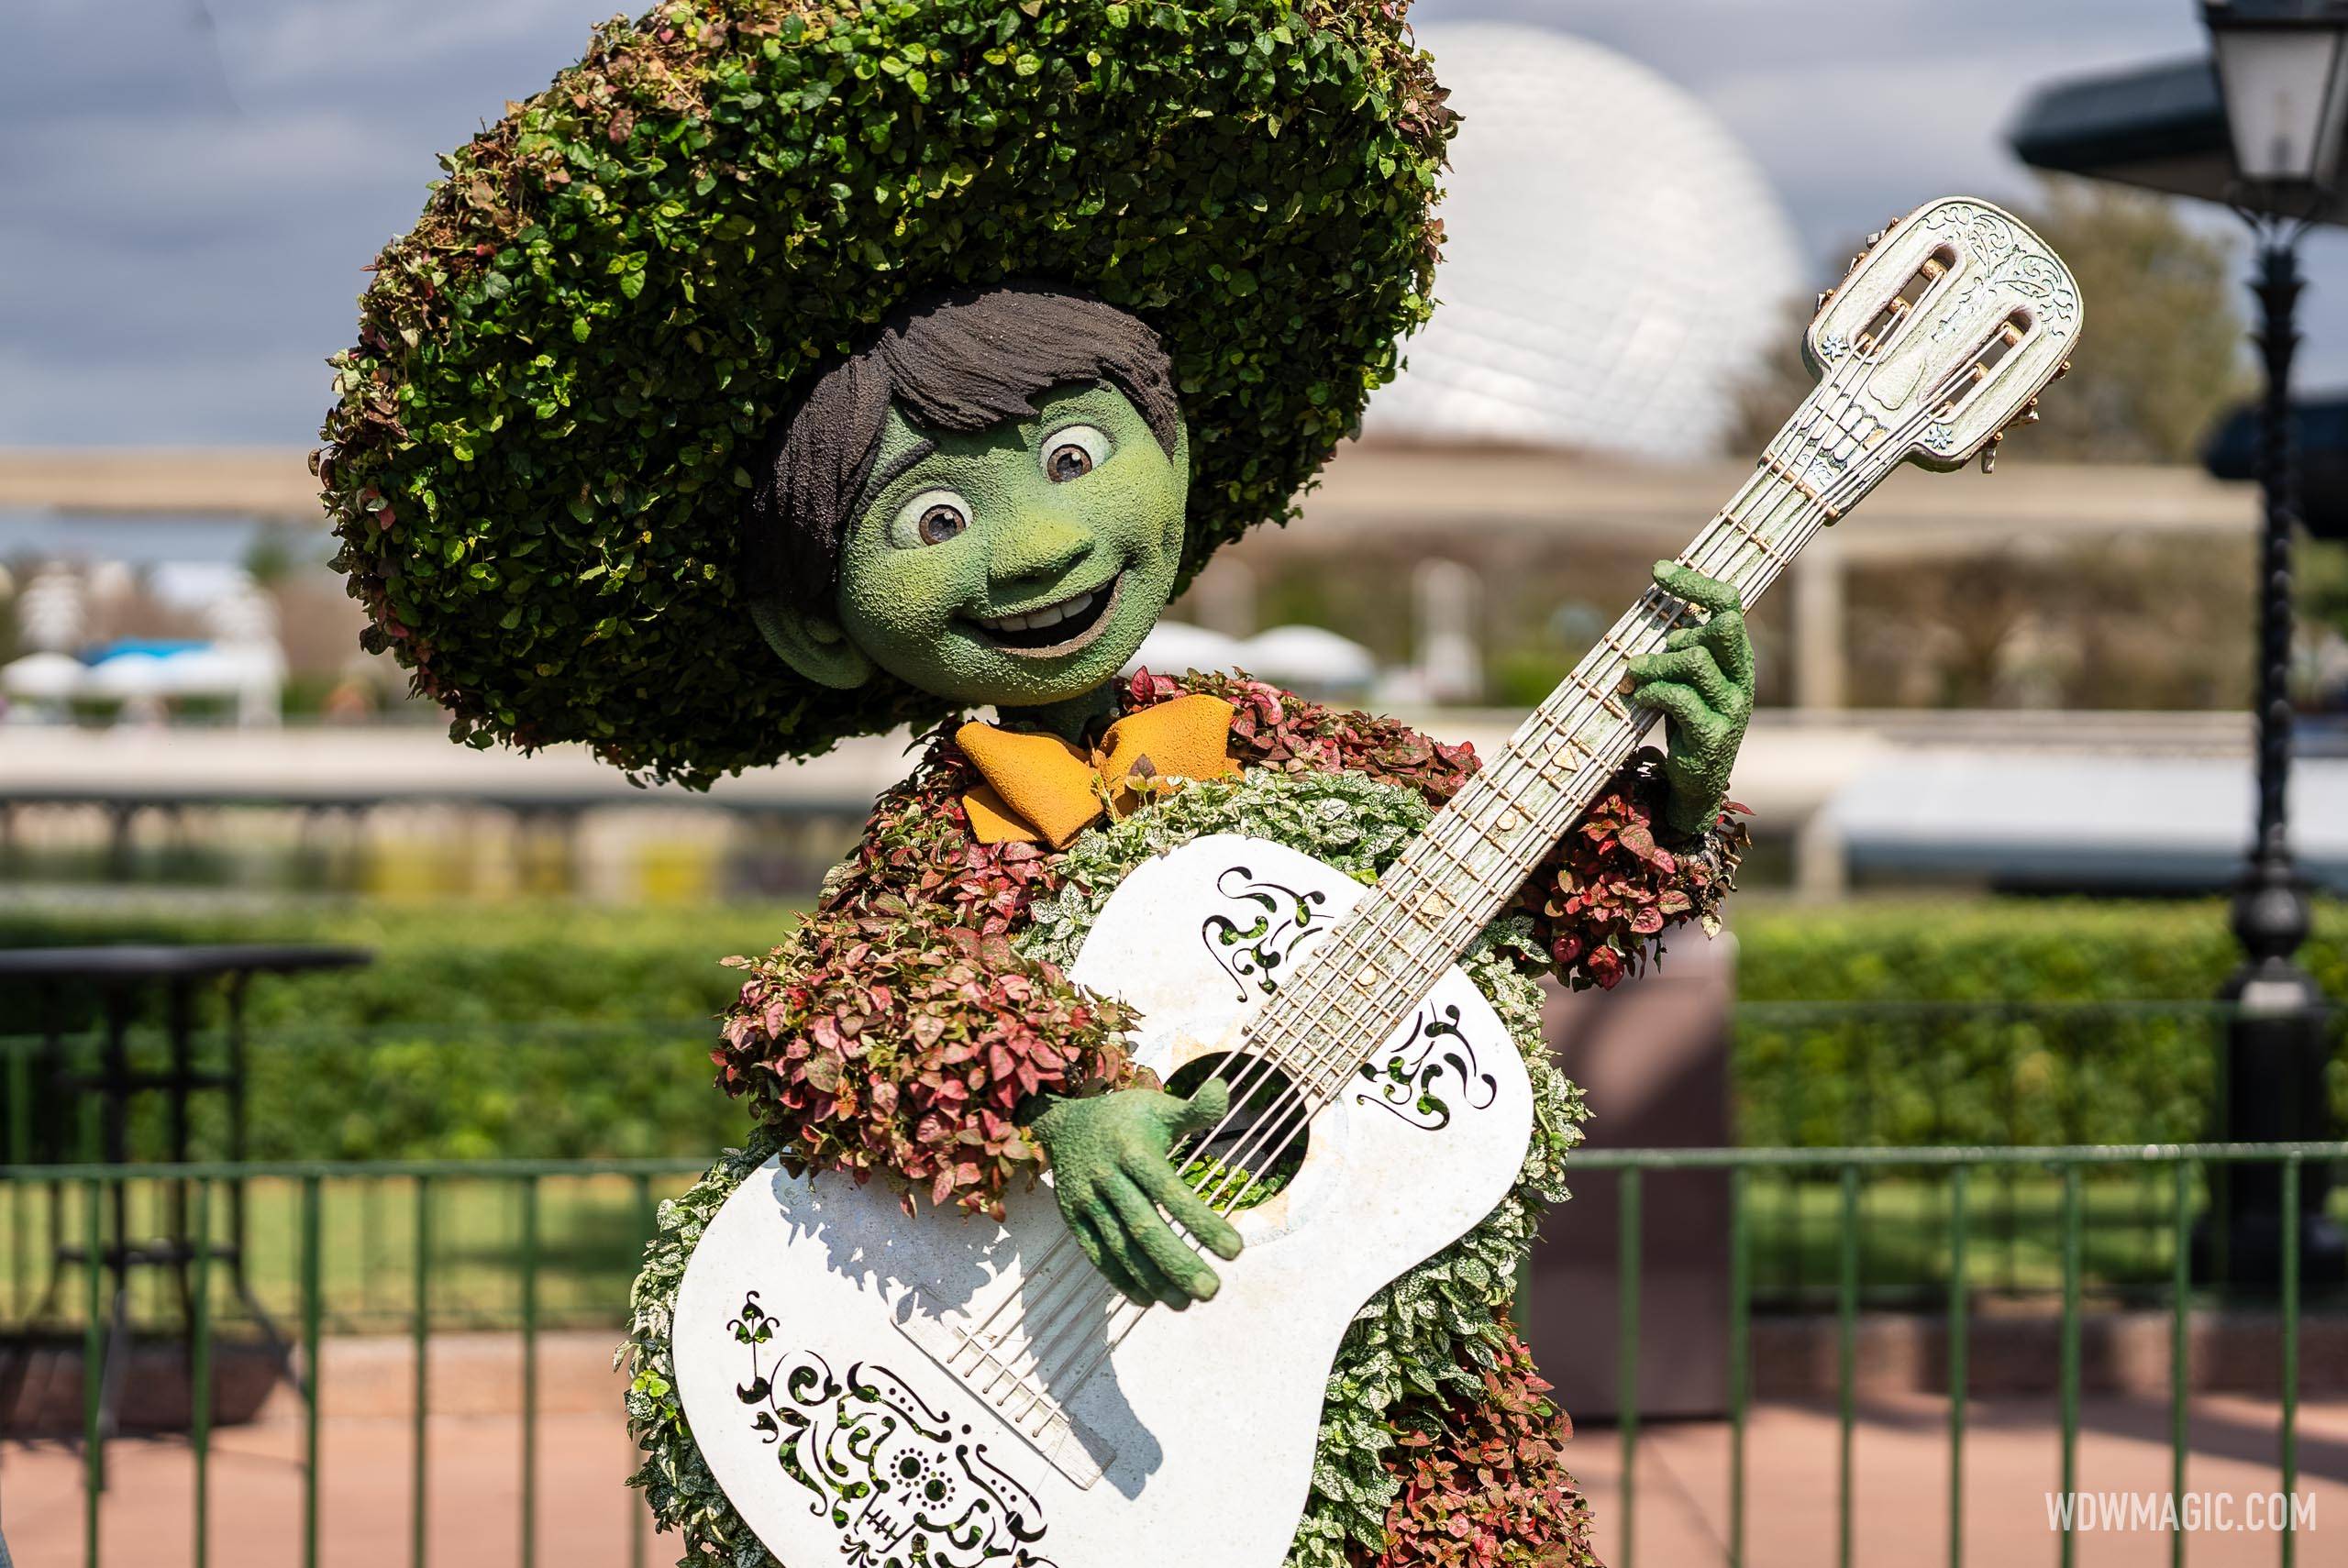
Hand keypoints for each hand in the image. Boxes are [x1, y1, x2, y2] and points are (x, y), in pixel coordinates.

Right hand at [1027, 1083, 1244, 1308]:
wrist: (1061, 1122)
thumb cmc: (1124, 1117)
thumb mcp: (1157, 1107)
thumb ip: (1194, 1109)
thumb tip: (1226, 1089)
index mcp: (1133, 1150)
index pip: (1170, 1191)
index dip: (1202, 1221)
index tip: (1235, 1250)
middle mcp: (1107, 1177)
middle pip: (1143, 1226)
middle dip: (1178, 1262)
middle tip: (1212, 1292)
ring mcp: (1086, 1201)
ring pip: (1120, 1247)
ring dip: (1153, 1279)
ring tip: (1186, 1303)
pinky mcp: (1072, 1219)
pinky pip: (1095, 1254)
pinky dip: (1120, 1279)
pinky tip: (1149, 1299)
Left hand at [1626, 562, 1752, 839]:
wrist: (1698, 782)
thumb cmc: (1686, 722)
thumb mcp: (1687, 680)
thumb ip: (1681, 649)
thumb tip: (1662, 619)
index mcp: (1737, 657)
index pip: (1728, 603)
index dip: (1695, 583)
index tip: (1658, 570)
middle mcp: (1742, 677)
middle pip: (1720, 626)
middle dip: (1677, 633)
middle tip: (1650, 659)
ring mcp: (1731, 706)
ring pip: (1692, 659)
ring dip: (1654, 664)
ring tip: (1633, 677)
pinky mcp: (1712, 733)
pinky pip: (1678, 697)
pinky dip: (1650, 692)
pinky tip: (1639, 699)